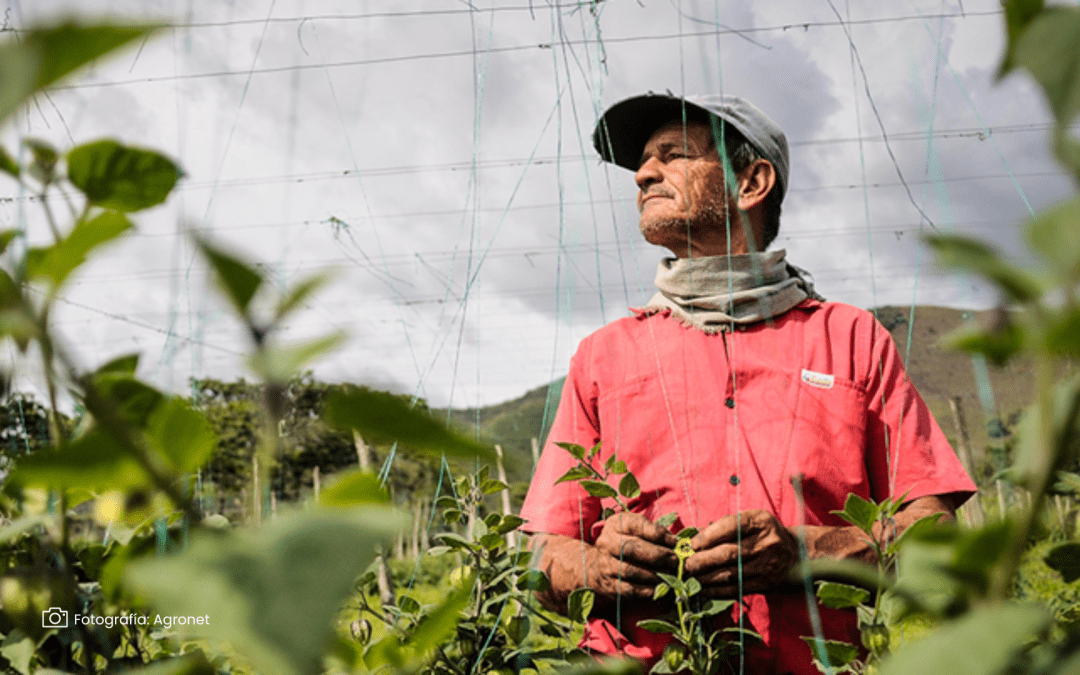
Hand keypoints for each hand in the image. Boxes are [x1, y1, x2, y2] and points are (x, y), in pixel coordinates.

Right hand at [589, 511, 679, 601]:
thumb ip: (654, 533)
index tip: (674, 541)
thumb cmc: (625, 544)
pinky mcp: (608, 584)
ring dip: (653, 574)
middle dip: (657, 555)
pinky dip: (645, 590)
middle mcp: (607, 543)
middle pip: (631, 548)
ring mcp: (605, 564)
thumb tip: (676, 543)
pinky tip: (658, 588)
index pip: (636, 525)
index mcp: (615, 524)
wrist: (597, 566)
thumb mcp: (635, 531)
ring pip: (629, 570)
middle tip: (674, 560)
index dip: (657, 533)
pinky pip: (628, 589)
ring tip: (669, 575)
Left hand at [682, 509, 797, 597]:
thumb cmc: (763, 533)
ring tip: (692, 577)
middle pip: (729, 553)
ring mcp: (767, 565)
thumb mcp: (750, 520)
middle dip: (703, 560)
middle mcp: (766, 543)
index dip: (708, 536)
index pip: (731, 526)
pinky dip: (718, 591)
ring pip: (731, 574)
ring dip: (707, 578)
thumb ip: (725, 526)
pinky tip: (705, 589)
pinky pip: (738, 589)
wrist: (795, 553)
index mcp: (760, 522)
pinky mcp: (766, 583)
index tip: (692, 544)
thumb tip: (696, 539)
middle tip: (687, 565)